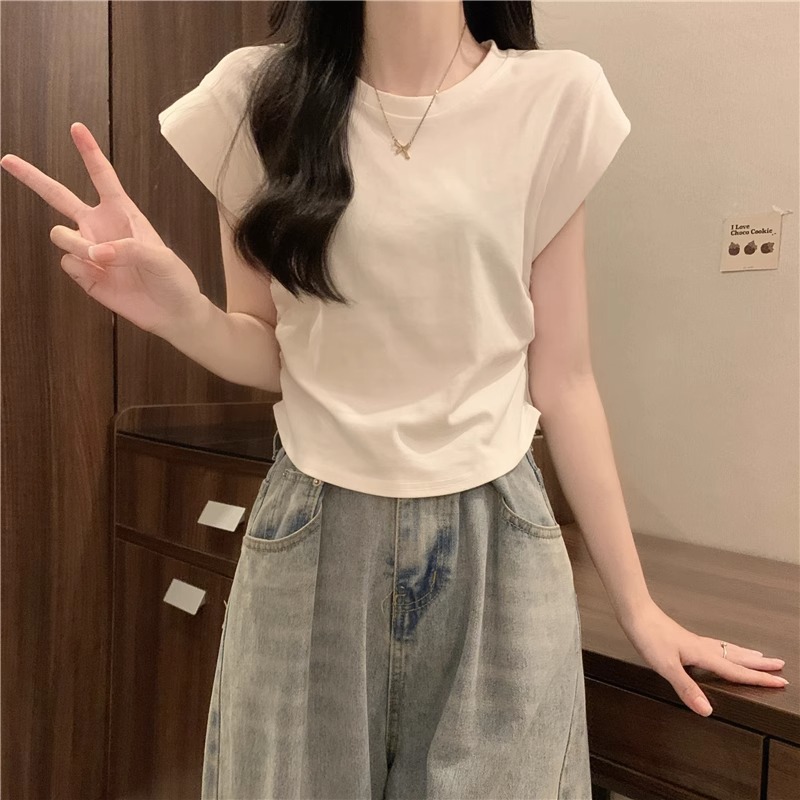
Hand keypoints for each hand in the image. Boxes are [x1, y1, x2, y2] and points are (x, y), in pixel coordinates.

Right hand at [1, 122, 203, 335]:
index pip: (102, 176)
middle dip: (33, 177)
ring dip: (76, 245)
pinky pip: (67, 263)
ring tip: (102, 260)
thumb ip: (128, 249)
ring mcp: (89, 250)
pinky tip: (102, 278)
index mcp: (123, 213)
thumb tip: (94, 253)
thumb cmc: (173, 279)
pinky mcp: (84, 274)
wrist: (171, 312)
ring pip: (59, 235)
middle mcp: (100, 226)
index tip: (77, 128)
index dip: (89, 152)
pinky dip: (82, 271)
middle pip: (58, 196)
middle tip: (8, 159)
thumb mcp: (160, 258)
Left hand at [619, 598, 787, 716]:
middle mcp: (702, 647)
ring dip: (745, 654)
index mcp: (703, 655)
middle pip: (737, 656)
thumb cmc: (649, 637)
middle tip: (780, 666)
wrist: (636, 613)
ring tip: (759, 656)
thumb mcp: (667, 667)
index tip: (781, 682)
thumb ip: (687, 688)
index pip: (736, 671)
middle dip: (759, 663)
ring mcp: (694, 642)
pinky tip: (721, 650)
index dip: (758, 679)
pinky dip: (727, 649)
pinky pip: (715, 645)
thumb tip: (707, 710)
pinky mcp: (685, 639)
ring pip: (727, 649)